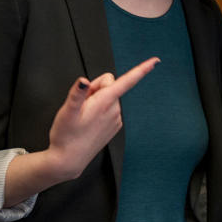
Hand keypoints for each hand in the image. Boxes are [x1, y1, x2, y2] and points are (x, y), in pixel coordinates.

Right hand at [46, 57, 159, 179]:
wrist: (68, 160)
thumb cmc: (65, 135)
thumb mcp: (67, 111)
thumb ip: (78, 93)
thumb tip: (85, 80)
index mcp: (105, 102)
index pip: (127, 81)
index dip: (142, 69)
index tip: (156, 60)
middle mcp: (115, 109)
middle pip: (109, 84)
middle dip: (95, 88)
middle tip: (81, 104)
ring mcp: (116, 119)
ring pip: (109, 96)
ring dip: (96, 100)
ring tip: (83, 116)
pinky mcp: (114, 126)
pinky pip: (109, 108)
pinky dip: (99, 110)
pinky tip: (89, 122)